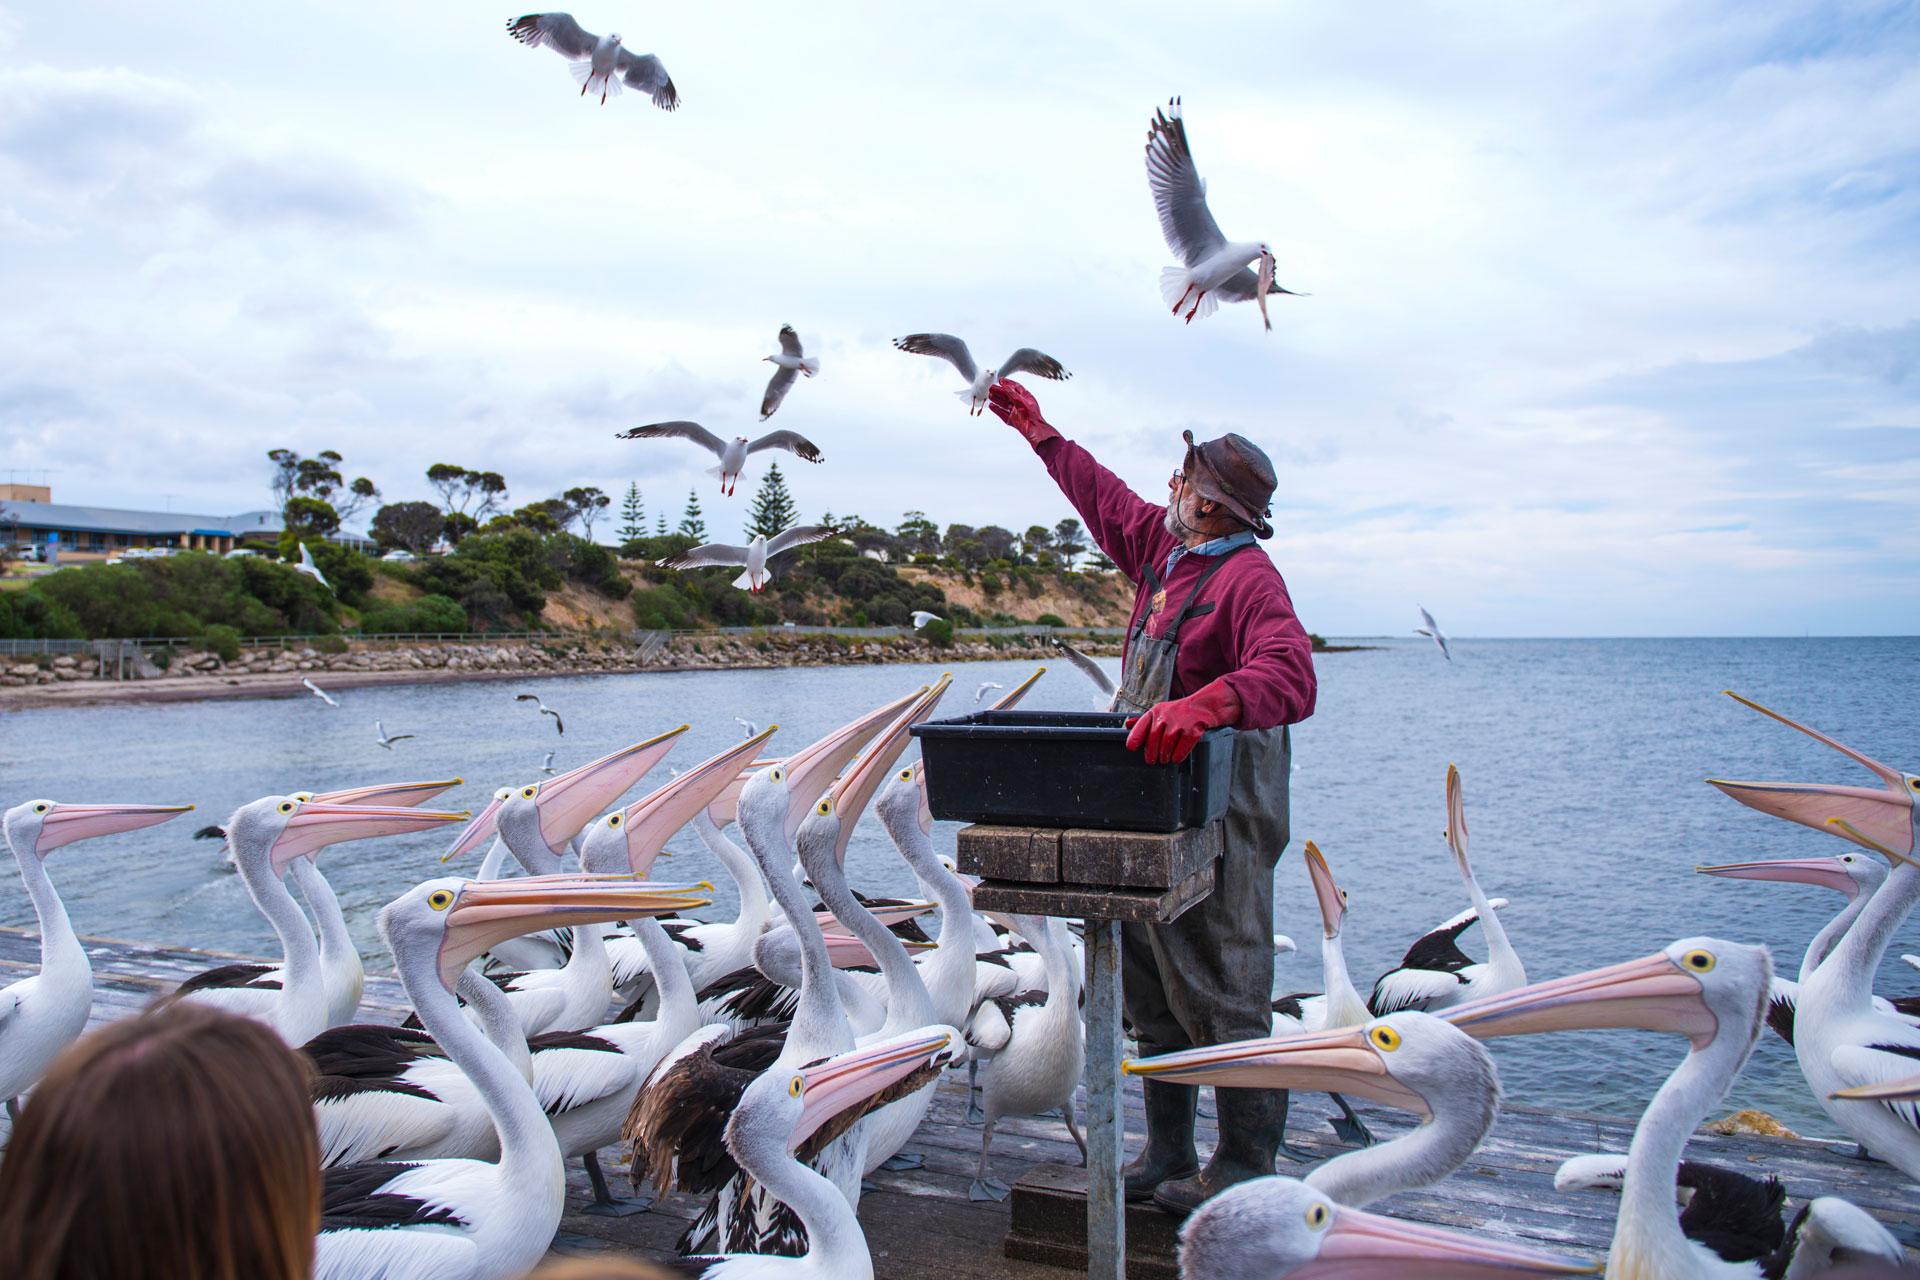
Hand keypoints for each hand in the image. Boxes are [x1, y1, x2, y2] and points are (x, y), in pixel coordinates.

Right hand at [987, 379, 1056, 444]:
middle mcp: (1021, 404)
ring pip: (1005, 404)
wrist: (1034, 431)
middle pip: (1008, 395)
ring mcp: (1016, 412)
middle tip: (991, 388)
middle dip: (1000, 391)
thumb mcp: (1021, 401)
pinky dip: (997, 410)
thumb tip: (1005, 386)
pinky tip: (992, 406)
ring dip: (997, 399)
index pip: (1016, 387)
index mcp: (1026, 397)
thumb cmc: (1031, 416)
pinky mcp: (1013, 420)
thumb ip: (1012, 393)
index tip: (1000, 380)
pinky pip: (1003, 414)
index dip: (1008, 383)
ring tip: (990, 395)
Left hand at [1123, 680, 1240, 764]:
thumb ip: (1145, 720)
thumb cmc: (1181, 711)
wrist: (1206, 705)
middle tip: (1152, 761)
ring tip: (1165, 760)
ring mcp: (1181, 723)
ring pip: (1166, 745)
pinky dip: (1178, 756)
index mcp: (1156, 711)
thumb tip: (1127, 724)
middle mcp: (1166, 716)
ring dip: (1164, 756)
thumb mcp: (1162, 712)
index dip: (1135, 737)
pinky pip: (1182, 748)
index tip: (1131, 748)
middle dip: (1151, 753)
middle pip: (1153, 739)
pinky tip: (1176, 758)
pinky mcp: (1193, 730)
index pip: (1142, 725)